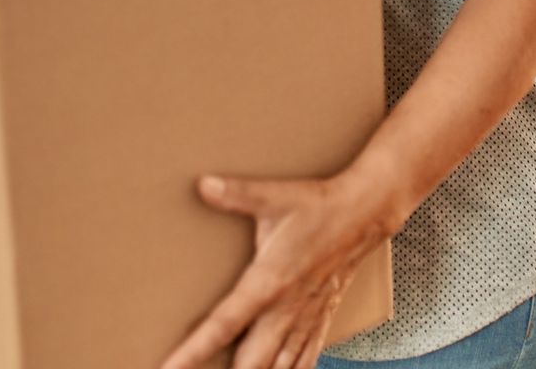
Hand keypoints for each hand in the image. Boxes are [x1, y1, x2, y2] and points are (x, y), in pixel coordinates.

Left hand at [157, 169, 397, 368]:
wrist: (365, 214)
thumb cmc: (317, 206)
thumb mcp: (274, 196)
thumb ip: (236, 194)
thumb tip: (203, 185)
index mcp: (268, 283)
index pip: (223, 325)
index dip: (193, 352)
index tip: (170, 368)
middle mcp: (286, 310)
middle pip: (250, 364)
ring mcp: (305, 320)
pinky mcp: (320, 320)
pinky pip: (304, 361)